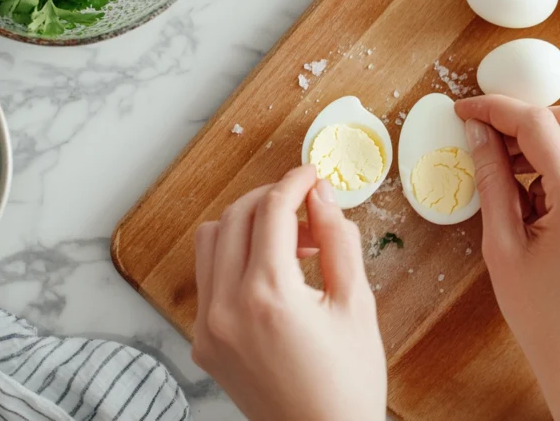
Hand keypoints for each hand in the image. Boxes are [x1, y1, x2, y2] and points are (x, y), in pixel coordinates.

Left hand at [192, 165, 386, 420]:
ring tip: (290, 246)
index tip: (311, 174)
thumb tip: (322, 196)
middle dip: (271, 200)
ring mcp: (208, 327)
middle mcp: (226, 308)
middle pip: (235, 217)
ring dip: (247, 227)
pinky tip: (272, 277)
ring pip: (211, 242)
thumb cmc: (348, 384)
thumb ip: (339, 242)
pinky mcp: (203, 343)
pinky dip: (234, 261)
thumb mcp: (357, 306)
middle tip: (307, 210)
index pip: (271, 212)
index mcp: (268, 296)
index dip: (294, 182)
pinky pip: (208, 280)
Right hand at [455, 95, 559, 420]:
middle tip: (488, 140)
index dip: (496, 108)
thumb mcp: (502, 247)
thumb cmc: (545, 319)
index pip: (538, 124)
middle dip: (525, 121)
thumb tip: (478, 133)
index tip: (467, 109)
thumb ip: (491, 181)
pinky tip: (543, 208)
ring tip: (513, 188)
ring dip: (546, 151)